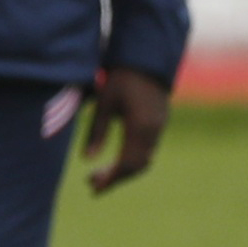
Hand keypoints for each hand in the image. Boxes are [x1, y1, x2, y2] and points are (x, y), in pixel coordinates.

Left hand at [83, 66, 172, 193]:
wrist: (148, 57)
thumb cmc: (121, 77)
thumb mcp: (104, 103)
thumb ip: (96, 131)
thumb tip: (87, 159)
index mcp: (140, 127)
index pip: (127, 163)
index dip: (110, 179)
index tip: (93, 189)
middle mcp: (154, 130)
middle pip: (137, 166)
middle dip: (115, 177)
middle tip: (91, 183)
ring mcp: (160, 127)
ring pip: (144, 159)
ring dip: (123, 170)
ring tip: (99, 174)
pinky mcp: (160, 122)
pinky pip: (148, 149)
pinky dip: (132, 159)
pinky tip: (115, 159)